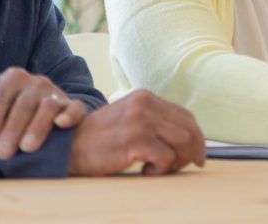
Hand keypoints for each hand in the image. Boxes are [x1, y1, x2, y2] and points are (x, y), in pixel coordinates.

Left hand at [0, 66, 85, 159]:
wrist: (48, 116)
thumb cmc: (14, 114)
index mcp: (14, 78)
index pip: (1, 95)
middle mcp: (36, 82)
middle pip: (23, 104)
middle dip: (12, 130)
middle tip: (2, 153)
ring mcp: (56, 93)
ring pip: (48, 107)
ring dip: (36, 127)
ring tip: (27, 148)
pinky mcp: (74, 106)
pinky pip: (75, 108)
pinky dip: (69, 115)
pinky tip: (60, 125)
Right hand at [66, 89, 205, 175]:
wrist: (69, 146)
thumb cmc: (100, 139)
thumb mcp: (129, 119)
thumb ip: (154, 122)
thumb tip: (188, 140)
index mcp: (145, 97)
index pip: (185, 116)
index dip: (197, 138)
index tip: (198, 157)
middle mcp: (145, 103)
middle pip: (188, 129)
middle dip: (190, 153)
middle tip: (177, 167)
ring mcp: (140, 120)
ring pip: (182, 143)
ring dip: (175, 162)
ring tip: (156, 168)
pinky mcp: (135, 140)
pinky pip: (166, 158)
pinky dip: (160, 169)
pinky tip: (145, 171)